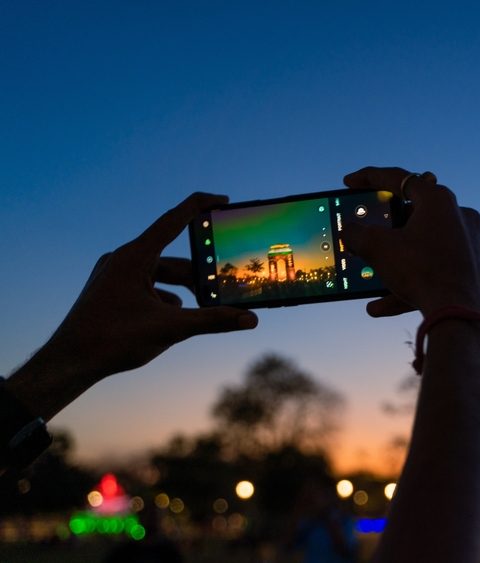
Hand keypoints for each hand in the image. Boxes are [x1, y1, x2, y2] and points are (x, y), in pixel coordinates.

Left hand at [32, 192, 257, 384]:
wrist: (69, 362)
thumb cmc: (112, 340)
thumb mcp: (171, 329)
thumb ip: (214, 321)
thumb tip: (250, 319)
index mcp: (134, 257)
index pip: (174, 220)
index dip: (201, 206)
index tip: (223, 201)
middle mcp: (122, 259)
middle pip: (172, 257)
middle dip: (198, 273)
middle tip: (221, 287)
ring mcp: (114, 274)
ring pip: (159, 274)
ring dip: (183, 289)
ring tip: (201, 307)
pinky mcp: (111, 290)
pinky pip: (145, 285)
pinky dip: (164, 298)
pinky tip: (173, 316)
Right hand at [340, 166, 479, 320]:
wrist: (461, 315)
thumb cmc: (423, 271)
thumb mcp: (378, 248)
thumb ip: (357, 234)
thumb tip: (349, 231)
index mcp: (438, 200)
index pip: (399, 178)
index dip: (369, 178)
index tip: (349, 183)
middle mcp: (459, 216)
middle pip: (413, 214)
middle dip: (384, 228)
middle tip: (367, 231)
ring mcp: (468, 244)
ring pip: (421, 248)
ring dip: (393, 263)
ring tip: (367, 278)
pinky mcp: (471, 270)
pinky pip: (434, 271)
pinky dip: (409, 284)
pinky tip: (381, 305)